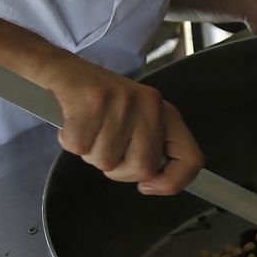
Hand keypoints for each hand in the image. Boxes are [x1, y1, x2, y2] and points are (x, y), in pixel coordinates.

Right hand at [36, 54, 203, 194]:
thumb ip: (149, 148)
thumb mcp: (137, 120)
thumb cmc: (101, 100)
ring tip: (88, 129)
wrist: (65, 70)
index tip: (147, 186)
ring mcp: (122, 103)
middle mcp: (150, 106)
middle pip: (142, 168)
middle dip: (117, 170)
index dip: (172, 182)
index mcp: (165, 113)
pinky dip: (69, 141)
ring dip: (89, 153)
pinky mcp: (93, 101)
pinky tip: (73, 122)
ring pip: (106, 161)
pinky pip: (79, 147)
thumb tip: (152, 183)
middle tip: (105, 149)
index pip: (191, 159)